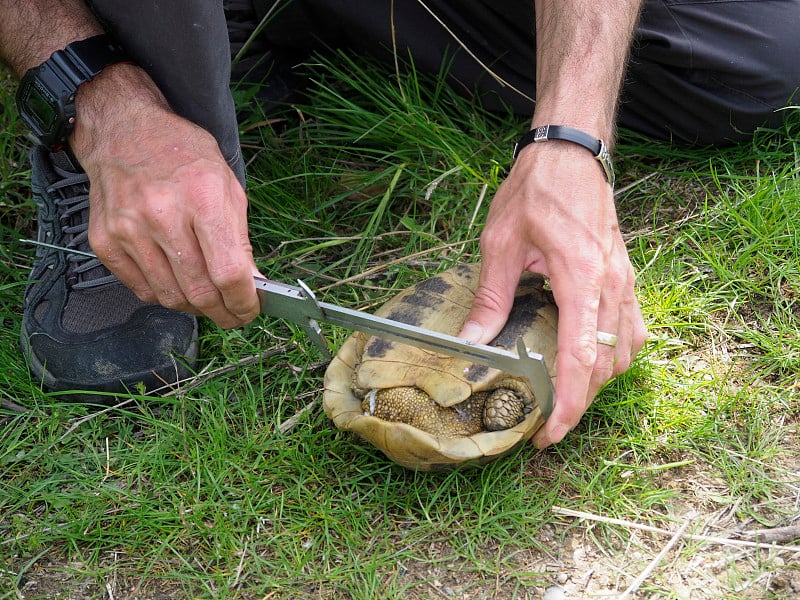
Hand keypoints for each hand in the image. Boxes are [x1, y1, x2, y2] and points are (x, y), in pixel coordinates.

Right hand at [70, 64, 260, 328]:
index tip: (250, 310)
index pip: (228, 272)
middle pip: (199, 291)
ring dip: (195, 308)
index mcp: (202, 198)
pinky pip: (142, 289)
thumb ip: (240, 238)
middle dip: (223, 312)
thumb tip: (251, 284)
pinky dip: (165, 296)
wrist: (124, 131)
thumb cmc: (184, 156)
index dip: (243, 302)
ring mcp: (128, 230)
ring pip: (170, 296)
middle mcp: (162, 216)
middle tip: (233, 315)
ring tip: (208, 300)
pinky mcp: (105, 241)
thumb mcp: (227, 186)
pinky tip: (178, 285)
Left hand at [460, 141, 647, 447]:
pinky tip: (588, 361)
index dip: (567, 404)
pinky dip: (613, 357)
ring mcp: (625, 282)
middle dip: (578, 402)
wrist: (571, 152)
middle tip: (546, 424)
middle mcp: (612, 285)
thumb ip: (490, 299)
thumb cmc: (536, 190)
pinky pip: (631, 331)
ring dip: (597, 382)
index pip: (580, 357)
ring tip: (562, 397)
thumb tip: (471, 345)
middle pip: (605, 365)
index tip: (550, 434)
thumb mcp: (500, 243)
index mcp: (581, 277)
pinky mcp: (625, 278)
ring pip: (624, 353)